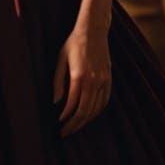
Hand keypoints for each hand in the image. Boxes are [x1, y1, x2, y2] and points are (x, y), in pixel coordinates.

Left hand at [52, 19, 111, 136]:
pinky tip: (88, 116)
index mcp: (79, 76)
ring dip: (85, 121)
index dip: (65, 118)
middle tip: (64, 133)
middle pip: (85, 111)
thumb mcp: (60, 60)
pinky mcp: (109, 79)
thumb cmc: (73, 44)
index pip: (72, 105)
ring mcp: (103, 80)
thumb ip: (57, 82)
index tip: (58, 124)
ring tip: (75, 127)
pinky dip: (96, 112)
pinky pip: (104, 101)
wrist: (93, 31)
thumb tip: (55, 103)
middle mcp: (94, 80)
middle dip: (74, 125)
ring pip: (96, 109)